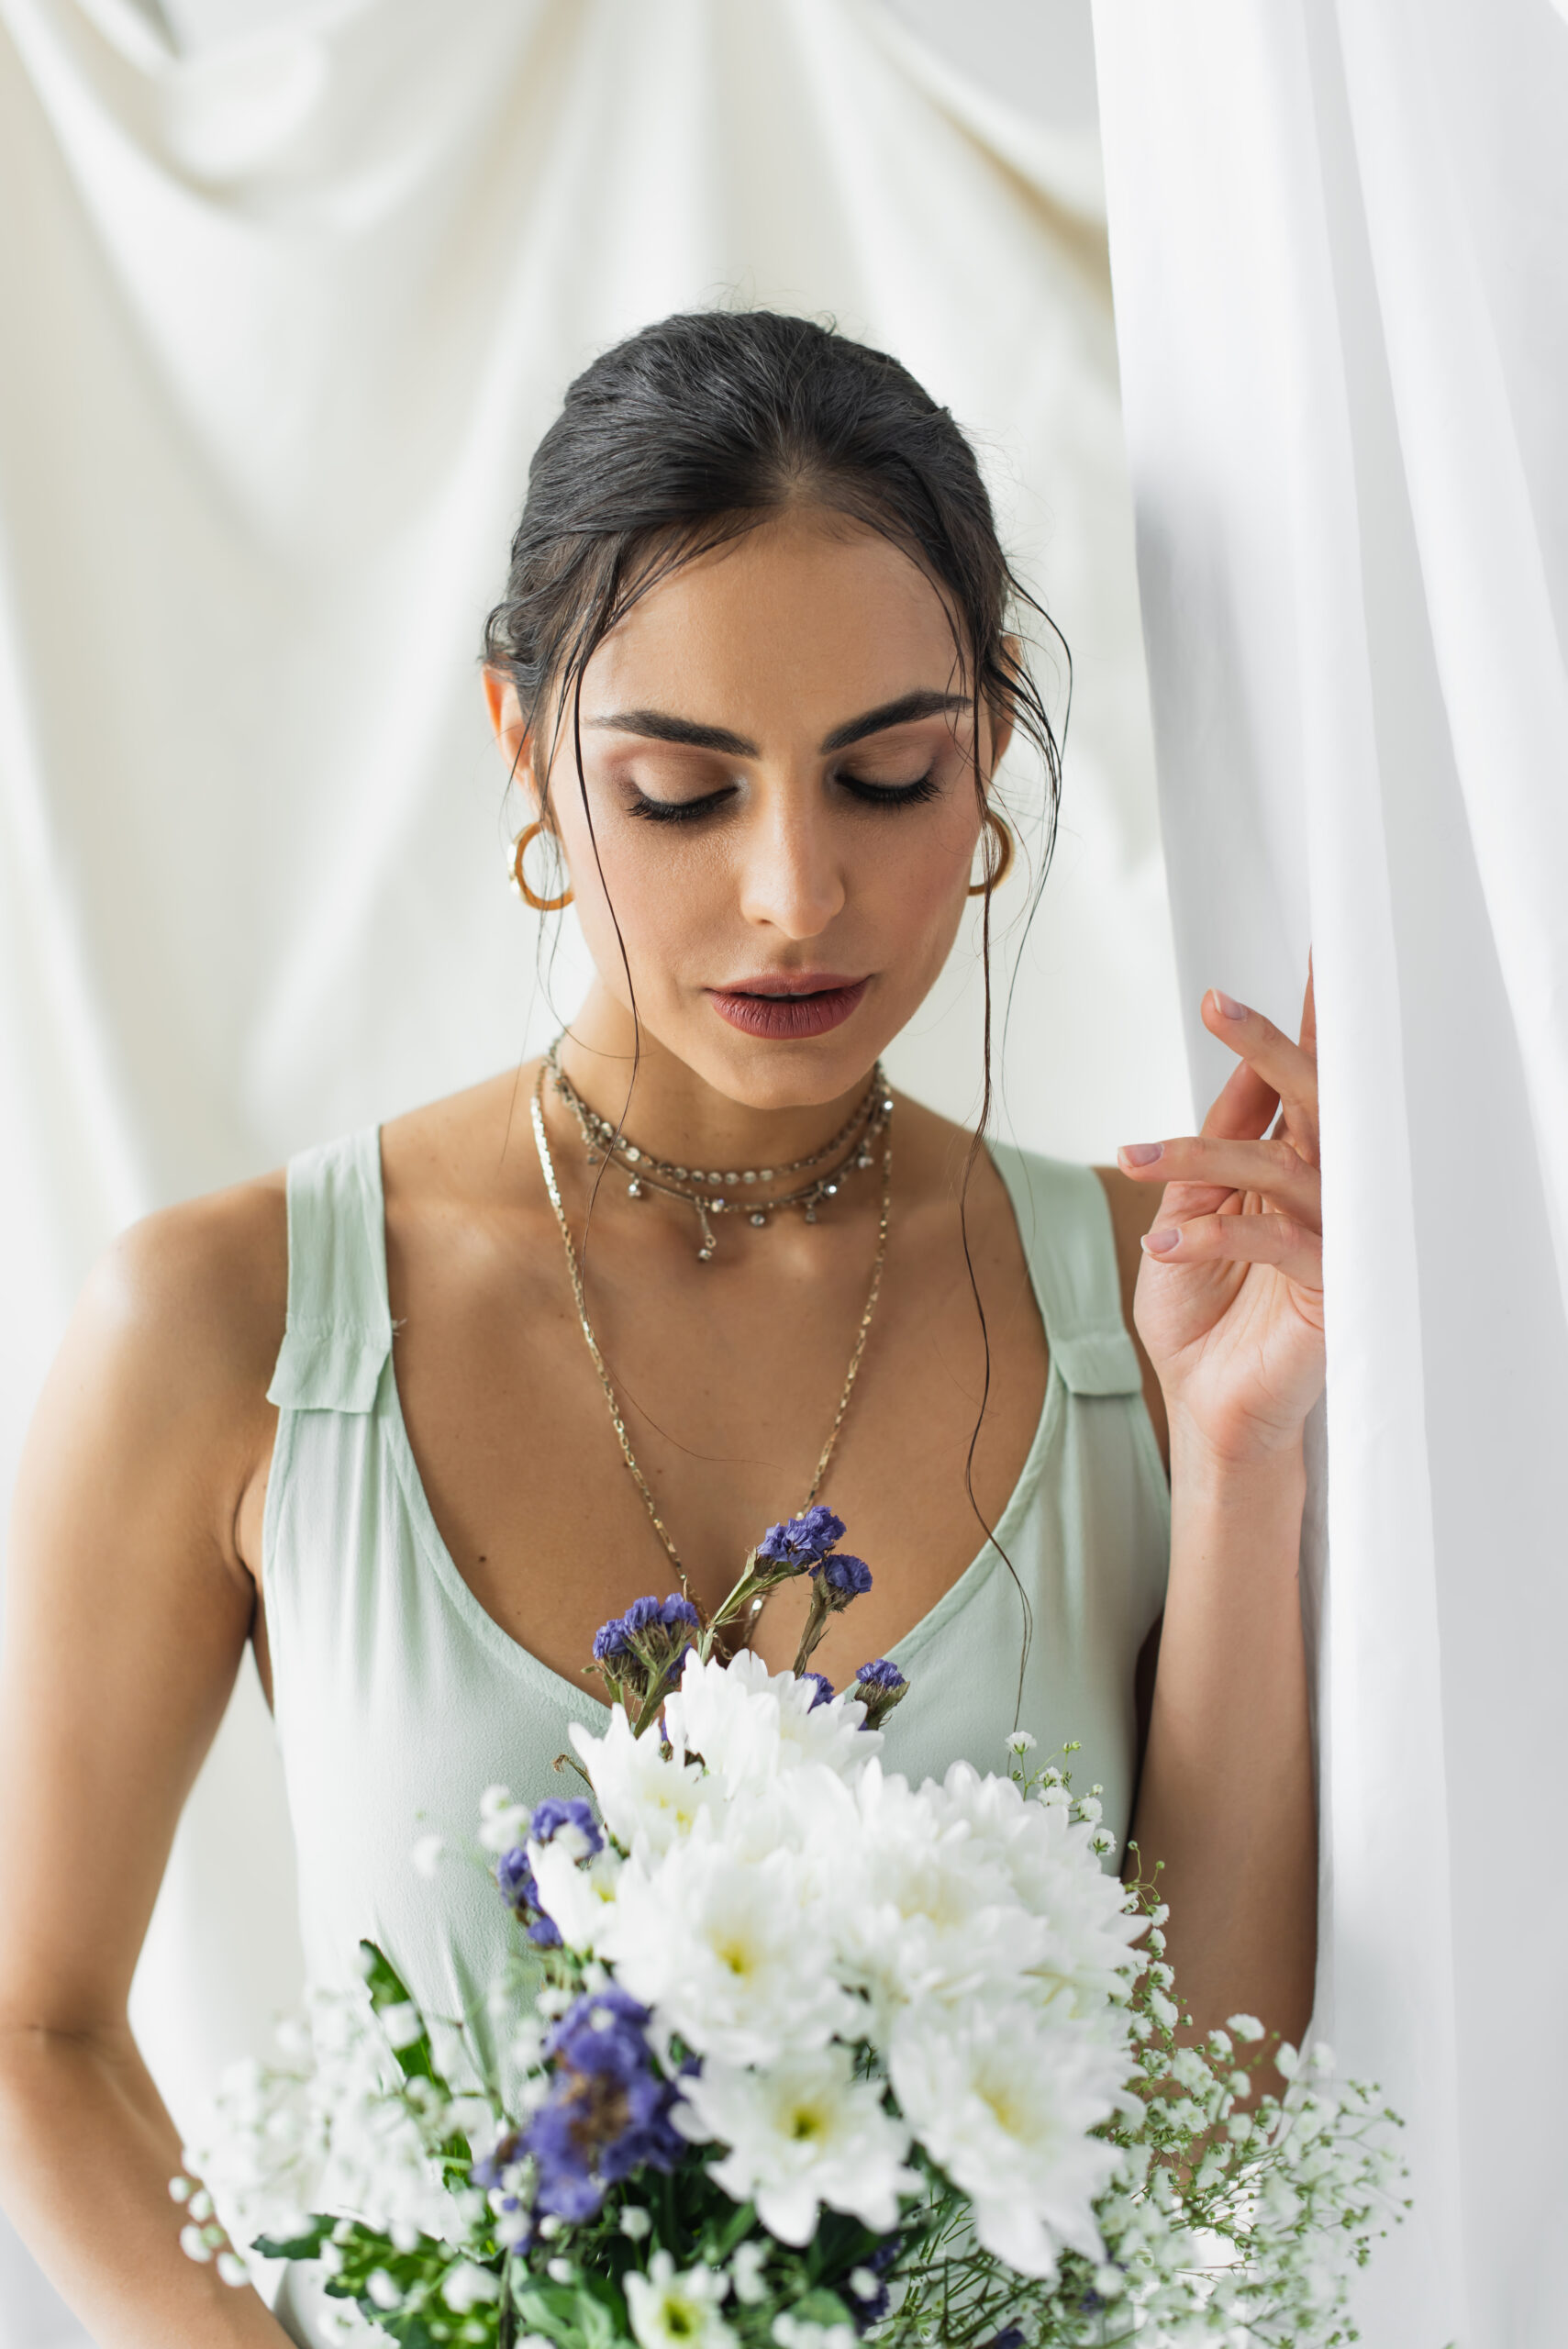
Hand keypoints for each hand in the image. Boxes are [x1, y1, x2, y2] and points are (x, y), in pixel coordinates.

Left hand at [1117, 969, 1322, 1466]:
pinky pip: (1281, 1242)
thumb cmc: (1202, 1315)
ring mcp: (1334, 1237)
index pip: (1293, 1088)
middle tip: (1220, 1004)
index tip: (1276, 969)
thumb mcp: (1186, 1217)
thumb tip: (1236, 1075)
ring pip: (1287, 1167)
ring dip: (1205, 1153)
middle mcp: (1321, 1192)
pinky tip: (1165, 1245)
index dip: (1284, 1030)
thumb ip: (1210, 1153)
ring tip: (1139, 1159)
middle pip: (1312, 1103)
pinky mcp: (1332, 1287)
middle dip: (1267, 1048)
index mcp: (1290, 1168)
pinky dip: (1219, 1237)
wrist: (1208, 1406)